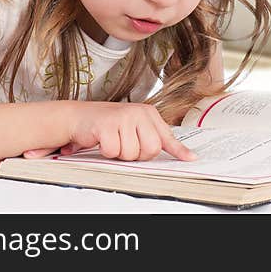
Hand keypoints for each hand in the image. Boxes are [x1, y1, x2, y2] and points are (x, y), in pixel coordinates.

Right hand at [66, 101, 196, 161]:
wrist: (79, 117)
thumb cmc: (107, 125)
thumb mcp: (133, 127)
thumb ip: (151, 137)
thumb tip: (174, 152)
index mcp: (148, 113)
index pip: (167, 136)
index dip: (178, 150)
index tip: (191, 159)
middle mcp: (139, 112)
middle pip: (151, 149)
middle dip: (137, 154)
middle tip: (125, 144)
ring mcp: (124, 117)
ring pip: (132, 153)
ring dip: (119, 153)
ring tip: (113, 139)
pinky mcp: (108, 124)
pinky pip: (114, 151)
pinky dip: (107, 151)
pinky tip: (102, 139)